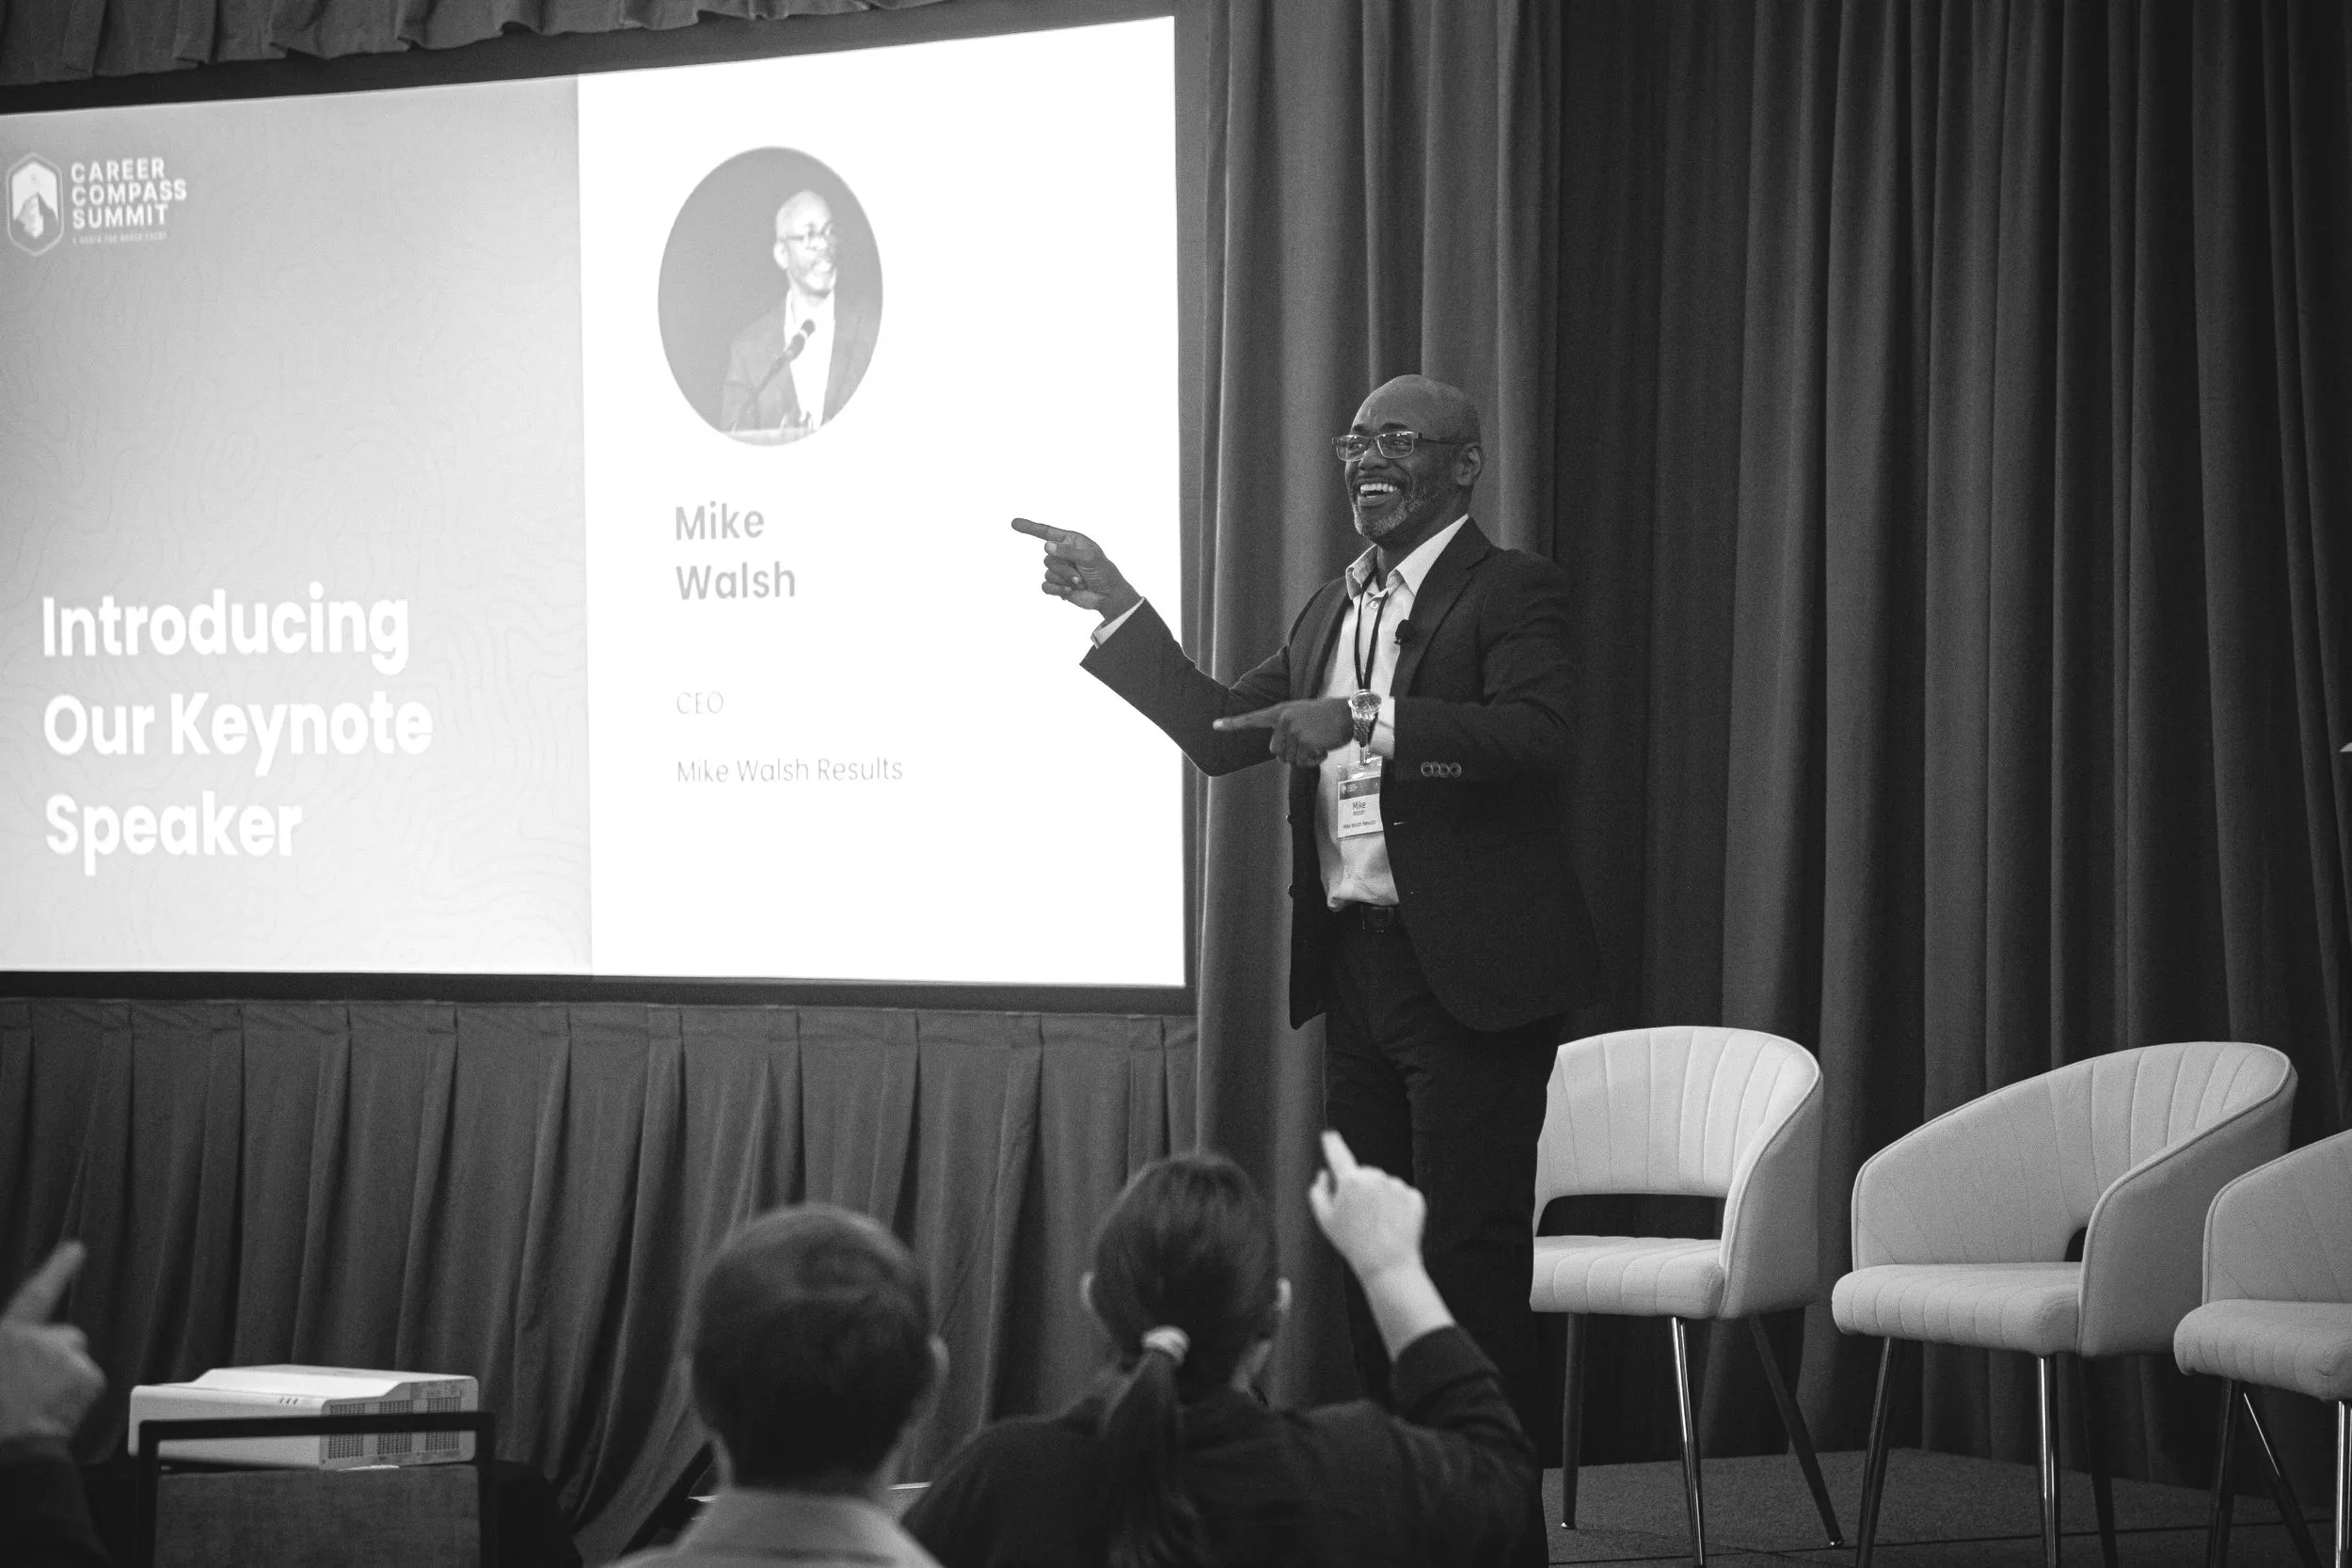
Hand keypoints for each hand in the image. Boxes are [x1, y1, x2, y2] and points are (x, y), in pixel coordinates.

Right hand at [0, 1242, 103, 1450]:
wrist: (10, 1448)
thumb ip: (10, 1349)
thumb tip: (18, 1350)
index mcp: (9, 1336)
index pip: (36, 1294)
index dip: (57, 1269)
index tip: (75, 1248)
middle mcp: (41, 1339)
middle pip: (64, 1337)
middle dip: (56, 1356)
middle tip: (34, 1385)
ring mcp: (67, 1356)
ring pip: (75, 1361)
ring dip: (65, 1376)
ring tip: (40, 1403)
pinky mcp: (89, 1375)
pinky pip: (87, 1381)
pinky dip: (76, 1395)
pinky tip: (56, 1411)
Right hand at [1011, 518, 1140, 620]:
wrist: (1107, 595)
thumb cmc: (1102, 571)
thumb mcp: (1089, 557)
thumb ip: (1068, 551)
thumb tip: (1047, 546)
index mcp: (1070, 541)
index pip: (1046, 532)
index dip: (1029, 527)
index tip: (1014, 523)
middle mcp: (1061, 553)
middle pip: (1048, 558)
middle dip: (1065, 569)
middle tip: (1081, 576)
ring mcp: (1058, 570)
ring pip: (1048, 573)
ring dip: (1065, 580)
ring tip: (1080, 583)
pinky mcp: (1056, 586)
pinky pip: (1046, 586)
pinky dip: (1057, 590)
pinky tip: (1069, 592)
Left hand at [1212, 698, 1354, 766]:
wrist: (1349, 714)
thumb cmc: (1328, 716)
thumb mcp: (1302, 715)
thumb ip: (1287, 729)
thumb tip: (1278, 753)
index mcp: (1281, 712)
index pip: (1252, 719)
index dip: (1233, 723)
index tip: (1215, 725)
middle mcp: (1284, 720)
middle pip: (1275, 751)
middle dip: (1291, 754)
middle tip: (1309, 744)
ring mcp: (1293, 731)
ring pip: (1289, 760)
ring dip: (1304, 758)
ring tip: (1318, 743)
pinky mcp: (1305, 742)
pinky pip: (1303, 762)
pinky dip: (1314, 761)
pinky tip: (1323, 749)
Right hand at [1308, 1131, 1424, 1280]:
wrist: (1388, 1265)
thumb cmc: (1352, 1243)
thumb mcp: (1325, 1220)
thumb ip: (1319, 1192)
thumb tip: (1324, 1174)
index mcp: (1351, 1180)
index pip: (1339, 1155)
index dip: (1332, 1144)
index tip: (1330, 1135)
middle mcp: (1376, 1176)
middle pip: (1364, 1175)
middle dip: (1360, 1189)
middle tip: (1358, 1218)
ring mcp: (1397, 1186)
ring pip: (1384, 1186)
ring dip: (1380, 1199)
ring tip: (1377, 1226)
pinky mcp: (1414, 1197)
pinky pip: (1401, 1196)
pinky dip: (1397, 1208)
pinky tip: (1392, 1226)